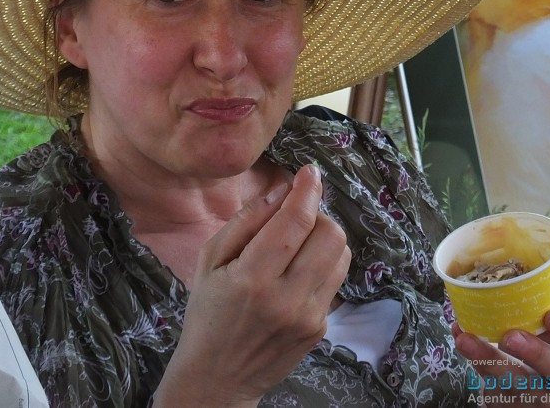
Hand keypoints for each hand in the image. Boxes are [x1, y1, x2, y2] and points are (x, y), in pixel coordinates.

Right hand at [153, 165, 350, 406]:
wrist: (217, 378)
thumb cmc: (208, 313)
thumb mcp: (210, 261)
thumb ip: (246, 221)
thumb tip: (281, 190)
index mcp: (253, 278)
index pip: (296, 221)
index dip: (307, 190)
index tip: (309, 172)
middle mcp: (287, 297)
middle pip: (330, 234)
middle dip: (317, 214)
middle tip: (296, 216)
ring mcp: (309, 316)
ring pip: (341, 254)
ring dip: (325, 237)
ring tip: (298, 243)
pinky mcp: (321, 328)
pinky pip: (335, 280)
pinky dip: (322, 264)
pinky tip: (298, 271)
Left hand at [454, 309, 549, 406]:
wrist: (537, 392)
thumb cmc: (545, 345)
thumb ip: (537, 309)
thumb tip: (497, 280)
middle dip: (536, 354)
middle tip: (510, 337)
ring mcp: (544, 397)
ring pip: (521, 385)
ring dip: (491, 362)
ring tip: (467, 341)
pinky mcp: (515, 406)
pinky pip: (495, 390)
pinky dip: (475, 365)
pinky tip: (462, 344)